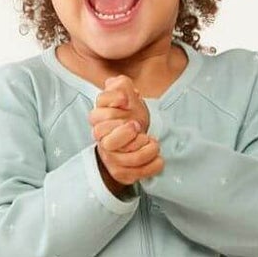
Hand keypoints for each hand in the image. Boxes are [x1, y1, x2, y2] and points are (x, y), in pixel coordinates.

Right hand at [90, 75, 161, 190]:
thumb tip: (114, 83)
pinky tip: (159, 158)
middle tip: (138, 126)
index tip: (127, 102)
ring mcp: (111, 158)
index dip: (114, 105)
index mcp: (99, 120)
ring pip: (126, 159)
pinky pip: (136, 173)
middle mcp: (102, 140)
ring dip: (145, 150)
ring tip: (153, 142)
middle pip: (108, 141)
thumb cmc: (129, 116)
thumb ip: (120, 85)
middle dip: (127, 133)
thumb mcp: (126, 96)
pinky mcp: (123, 172)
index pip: (98, 114)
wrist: (132, 140)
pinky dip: (152, 166)